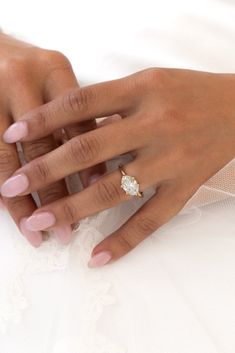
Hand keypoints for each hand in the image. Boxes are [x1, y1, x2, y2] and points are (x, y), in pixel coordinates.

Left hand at [2, 68, 234, 264]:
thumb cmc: (187, 92)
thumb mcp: (148, 83)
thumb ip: (111, 104)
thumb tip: (70, 129)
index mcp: (142, 90)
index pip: (81, 103)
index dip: (44, 118)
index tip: (13, 135)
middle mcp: (155, 124)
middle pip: (90, 148)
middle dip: (46, 168)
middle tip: (13, 185)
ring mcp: (171, 160)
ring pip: (114, 188)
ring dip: (73, 208)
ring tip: (40, 222)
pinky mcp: (185, 187)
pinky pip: (152, 219)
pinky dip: (125, 241)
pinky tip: (98, 257)